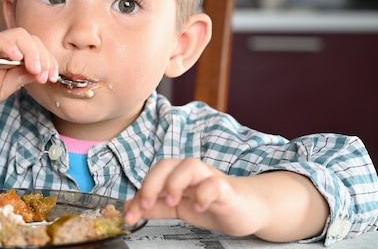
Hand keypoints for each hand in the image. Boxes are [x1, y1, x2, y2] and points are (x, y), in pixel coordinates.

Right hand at [0, 28, 58, 107]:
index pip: (39, 51)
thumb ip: (21, 79)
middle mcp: (6, 47)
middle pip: (33, 41)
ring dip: (32, 52)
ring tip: (35, 69)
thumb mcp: (4, 89)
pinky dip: (10, 46)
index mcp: (14, 57)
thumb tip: (42, 73)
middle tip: (46, 76)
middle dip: (45, 58)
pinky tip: (16, 59)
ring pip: (20, 36)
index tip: (53, 78)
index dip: (49, 63)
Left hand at [124, 159, 328, 241]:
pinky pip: (215, 183)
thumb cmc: (214, 203)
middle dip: (152, 183)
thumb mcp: (179, 208)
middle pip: (167, 164)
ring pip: (190, 166)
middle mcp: (192, 174)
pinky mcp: (227, 189)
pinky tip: (198, 207)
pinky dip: (204, 194)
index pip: (153, 175)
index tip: (130, 213)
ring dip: (176, 182)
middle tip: (146, 204)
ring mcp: (210, 178)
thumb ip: (156, 207)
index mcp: (179, 176)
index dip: (139, 192)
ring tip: (172, 202)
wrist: (247, 209)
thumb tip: (130, 207)